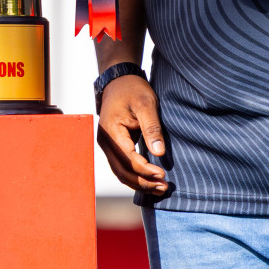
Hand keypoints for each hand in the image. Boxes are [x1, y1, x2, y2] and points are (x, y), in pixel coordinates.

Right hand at [97, 74, 167, 194]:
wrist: (119, 81)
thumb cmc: (133, 89)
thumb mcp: (146, 104)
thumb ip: (152, 128)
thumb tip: (159, 153)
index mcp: (111, 131)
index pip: (128, 159)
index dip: (145, 170)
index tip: (163, 175)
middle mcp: (105, 141)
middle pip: (122, 171)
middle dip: (142, 182)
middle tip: (163, 187)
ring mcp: (107, 145)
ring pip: (120, 172)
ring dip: (139, 182)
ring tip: (159, 188)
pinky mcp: (113, 146)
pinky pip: (122, 166)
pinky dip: (135, 176)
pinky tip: (149, 180)